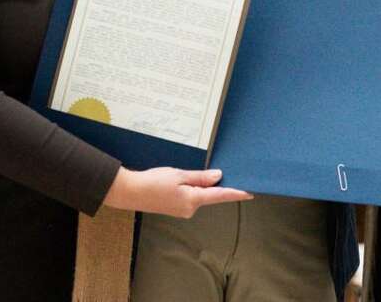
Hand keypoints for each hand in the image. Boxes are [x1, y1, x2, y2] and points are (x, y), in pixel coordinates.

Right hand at [103, 167, 251, 217]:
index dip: (236, 193)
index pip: (220, 195)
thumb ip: (200, 177)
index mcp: (193, 200)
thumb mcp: (179, 175)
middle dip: (215, 184)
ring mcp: (183, 210)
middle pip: (210, 195)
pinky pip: (190, 197)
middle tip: (220, 170)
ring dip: (200, 185)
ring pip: (199, 195)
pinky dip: (192, 188)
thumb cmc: (153, 181)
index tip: (250, 192)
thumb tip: (219, 176)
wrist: (130, 192)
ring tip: (184, 174)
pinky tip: (181, 180)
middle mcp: (190, 209)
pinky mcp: (176, 208)